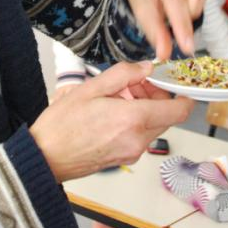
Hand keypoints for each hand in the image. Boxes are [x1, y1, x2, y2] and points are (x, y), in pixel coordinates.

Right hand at [30, 61, 193, 181]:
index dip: (182, 95)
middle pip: (166, 116)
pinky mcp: (124, 160)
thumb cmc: (61, 125)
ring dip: (144, 109)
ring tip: (116, 98)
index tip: (174, 84)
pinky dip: (135, 122)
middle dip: (155, 97)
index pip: (179, 110)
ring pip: (153, 126)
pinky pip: (140, 137)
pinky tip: (112, 113)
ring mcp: (131, 152)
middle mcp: (138, 140)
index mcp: (133, 120)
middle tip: (133, 84)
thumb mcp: (91, 88)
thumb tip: (145, 68)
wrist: (45, 157)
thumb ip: (123, 75)